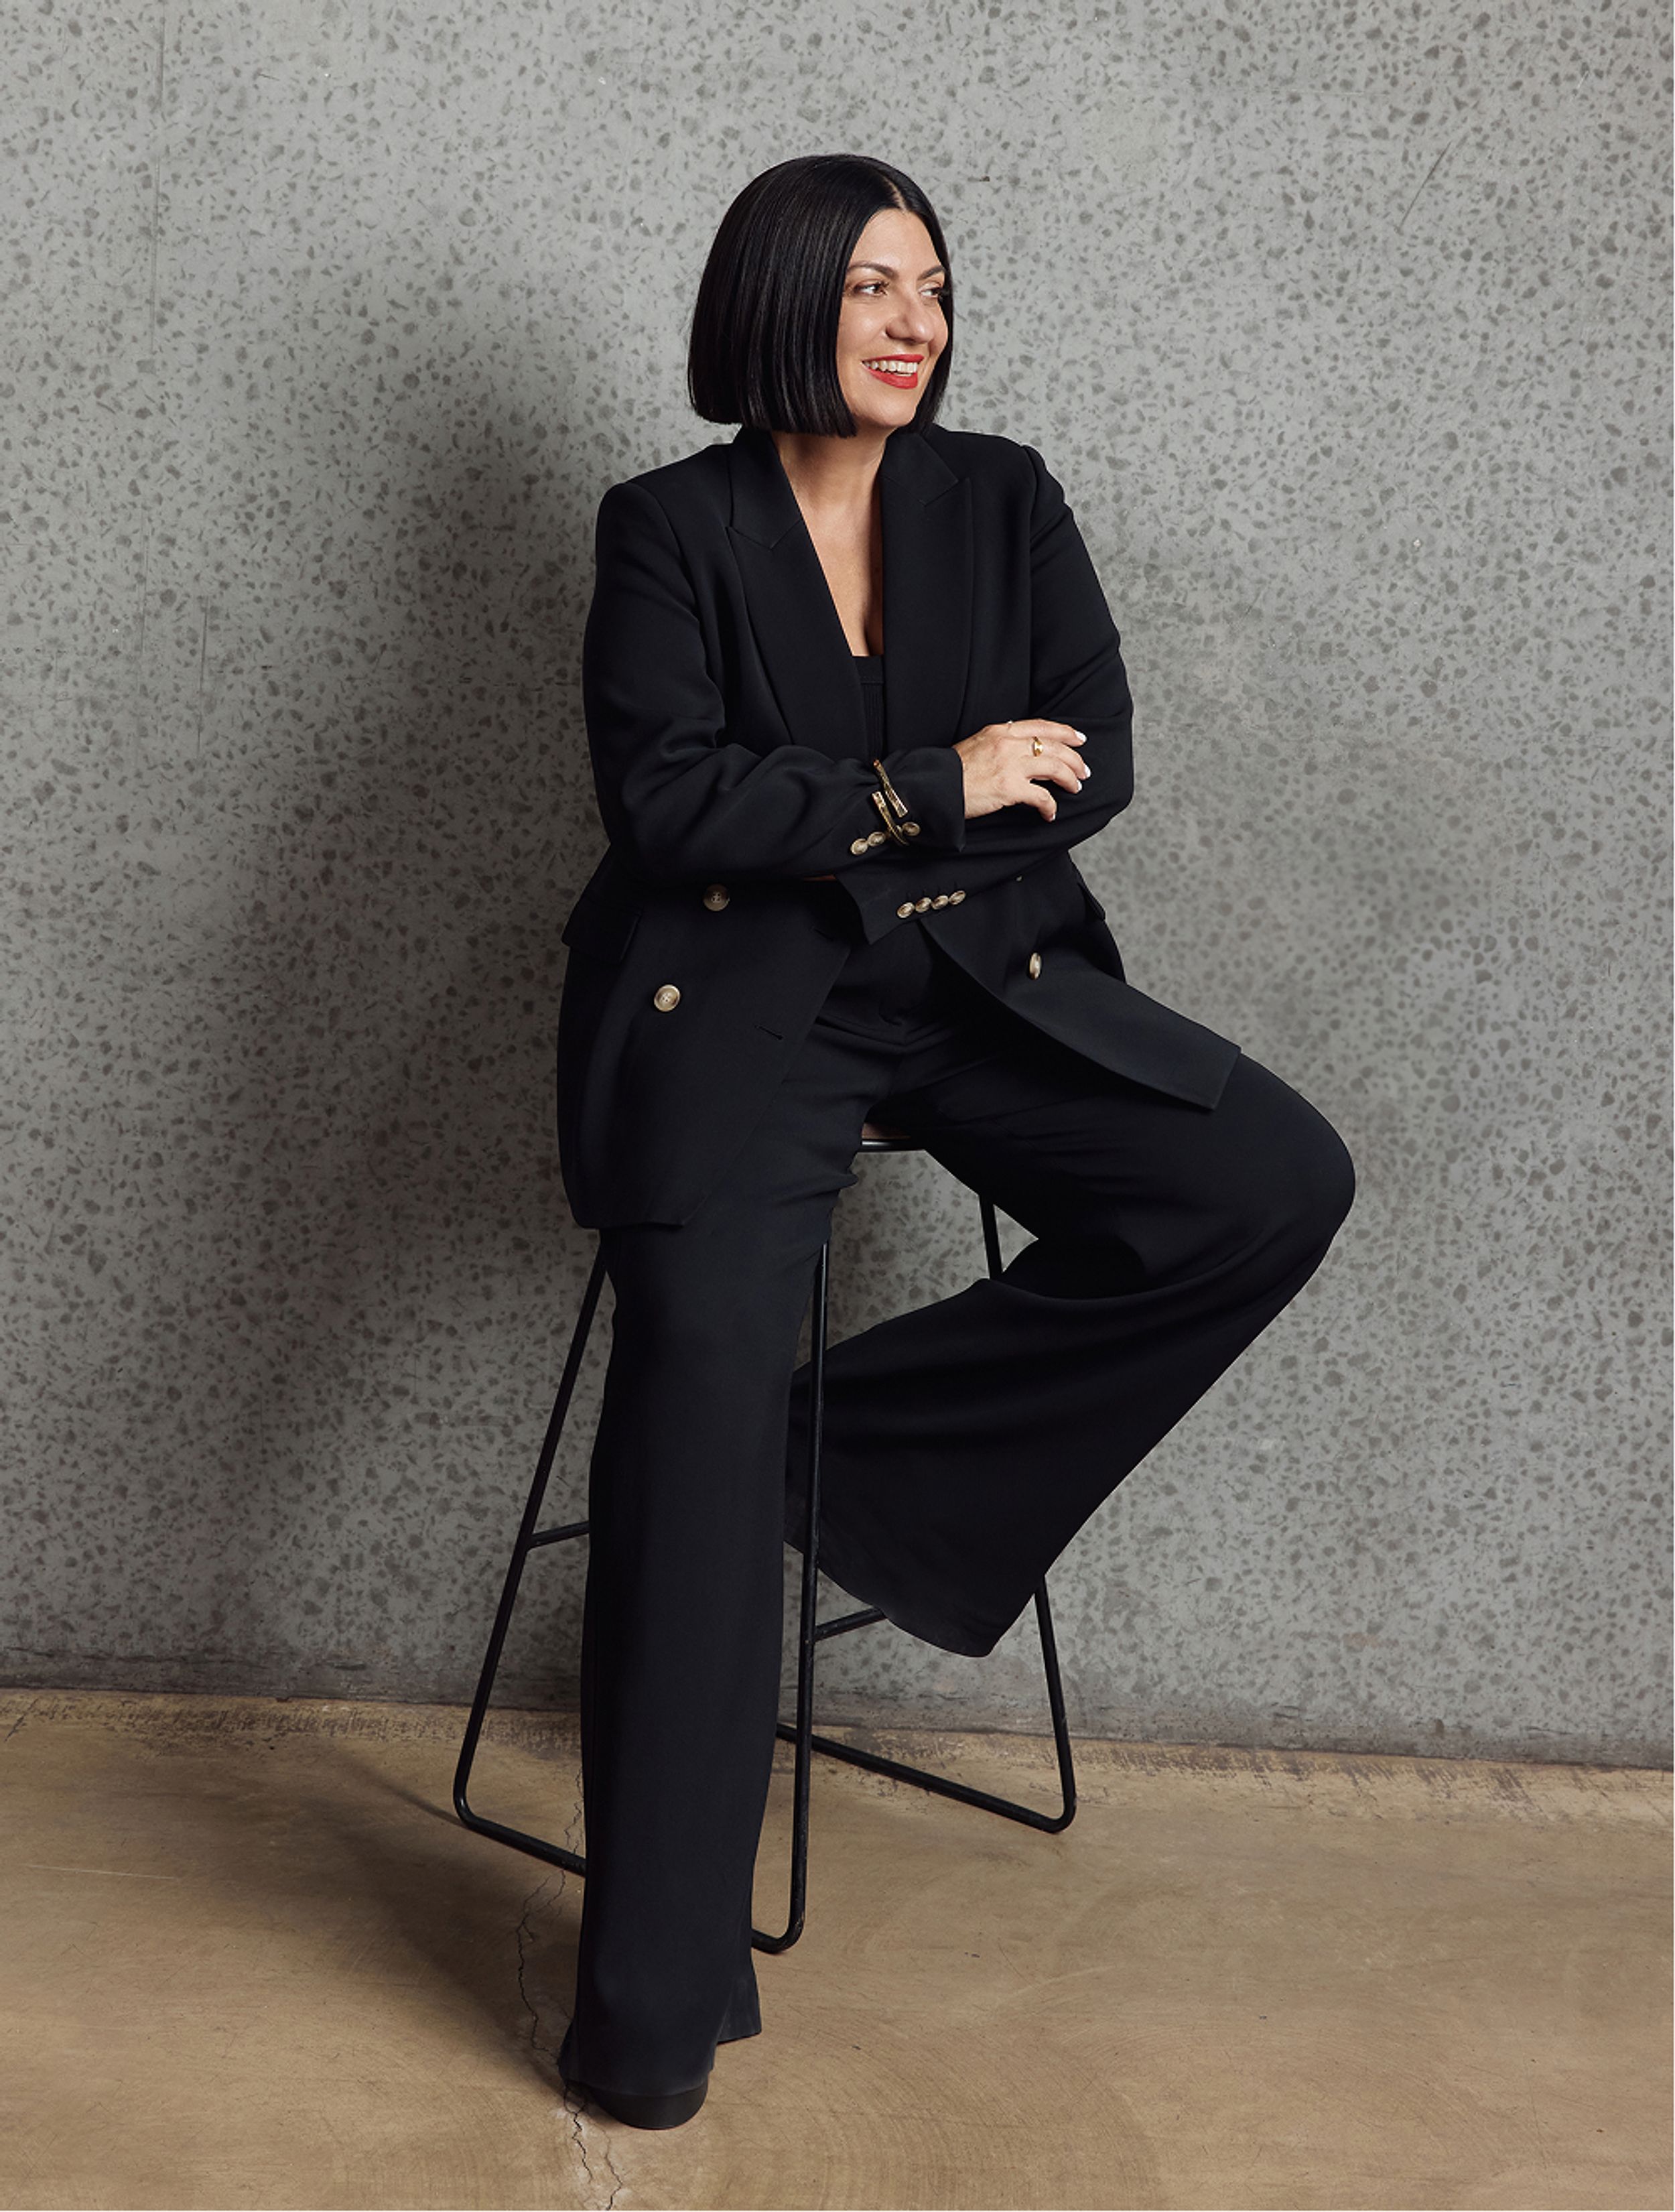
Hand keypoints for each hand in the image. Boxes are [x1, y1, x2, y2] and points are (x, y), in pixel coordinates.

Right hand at [953, 719, 1087, 820]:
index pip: (1042, 727)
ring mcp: (1010, 766)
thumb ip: (1000, 741)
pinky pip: (1042, 797)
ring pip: (1055, 767)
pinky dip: (1051, 806)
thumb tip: (1020, 745)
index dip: (1065, 732)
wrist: (936, 787)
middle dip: (1074, 759)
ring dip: (1070, 779)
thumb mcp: (977, 743)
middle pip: (1054, 746)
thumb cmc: (952, 771)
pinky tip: (1050, 814)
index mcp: (1001, 731)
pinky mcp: (1009, 788)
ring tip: (1075, 788)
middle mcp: (1008, 744)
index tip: (1079, 739)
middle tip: (1083, 772)